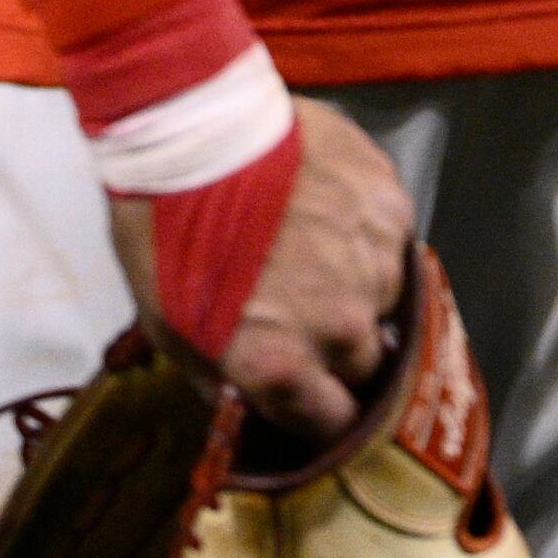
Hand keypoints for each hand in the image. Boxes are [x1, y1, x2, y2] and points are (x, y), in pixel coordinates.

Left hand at [110, 97, 415, 436]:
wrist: (191, 130)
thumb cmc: (165, 231)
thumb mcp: (168, 327)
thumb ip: (222, 381)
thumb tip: (255, 409)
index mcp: (283, 365)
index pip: (338, 427)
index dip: (330, 418)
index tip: (321, 402)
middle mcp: (341, 325)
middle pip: (371, 367)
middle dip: (345, 353)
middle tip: (312, 316)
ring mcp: (374, 262)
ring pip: (387, 299)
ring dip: (359, 287)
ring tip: (314, 250)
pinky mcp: (390, 205)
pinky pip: (392, 241)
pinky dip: (367, 235)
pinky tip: (327, 211)